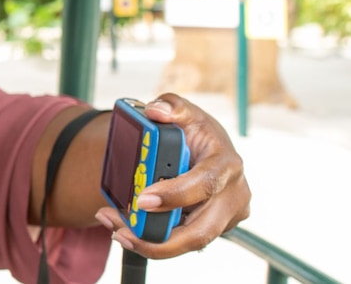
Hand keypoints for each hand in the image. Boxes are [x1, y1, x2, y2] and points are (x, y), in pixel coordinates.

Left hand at [94, 93, 249, 258]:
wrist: (204, 150)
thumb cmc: (195, 132)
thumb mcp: (184, 112)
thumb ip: (171, 106)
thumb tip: (157, 111)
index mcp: (227, 165)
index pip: (204, 185)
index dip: (175, 195)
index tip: (142, 200)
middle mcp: (234, 195)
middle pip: (201, 232)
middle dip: (160, 239)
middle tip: (121, 231)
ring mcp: (227, 217)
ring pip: (189, 244)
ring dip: (150, 243)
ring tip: (116, 230)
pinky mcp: (214, 229)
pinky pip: (183, 242)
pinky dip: (154, 240)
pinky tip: (127, 230)